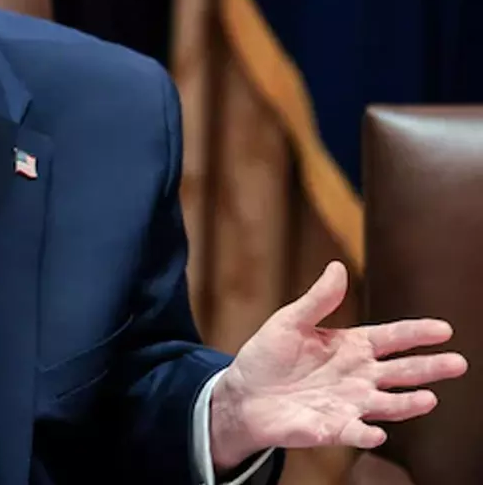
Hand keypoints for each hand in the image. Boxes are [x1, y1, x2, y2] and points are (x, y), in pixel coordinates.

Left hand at [210, 261, 467, 470]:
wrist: (244, 395)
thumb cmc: (268, 356)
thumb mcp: (289, 321)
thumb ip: (318, 299)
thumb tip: (337, 266)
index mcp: (351, 346)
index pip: (392, 337)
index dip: (416, 333)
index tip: (443, 329)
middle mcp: (358, 376)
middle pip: (402, 371)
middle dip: (430, 368)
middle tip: (457, 363)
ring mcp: (349, 403)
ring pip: (388, 404)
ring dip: (408, 404)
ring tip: (429, 399)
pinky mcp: (333, 428)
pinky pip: (354, 433)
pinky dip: (366, 434)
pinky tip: (376, 433)